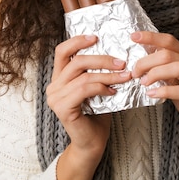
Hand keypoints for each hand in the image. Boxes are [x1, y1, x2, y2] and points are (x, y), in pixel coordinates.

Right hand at [46, 35, 131, 159]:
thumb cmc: (96, 115)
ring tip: (125, 76)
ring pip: (83, 76)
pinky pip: (85, 90)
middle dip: (102, 59)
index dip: (77, 41)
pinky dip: (102, 88)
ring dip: (108, 74)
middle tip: (122, 61)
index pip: (62, 51)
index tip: (96, 37)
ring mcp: (55, 98)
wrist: (92, 143)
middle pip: (76, 61)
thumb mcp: (96, 88)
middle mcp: (53, 86)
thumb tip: (117, 54)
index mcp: (59, 77)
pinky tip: (114, 92)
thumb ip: (97, 72)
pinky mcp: (63, 108)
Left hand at [130, 31, 178, 143]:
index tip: (134, 36)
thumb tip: (142, 62)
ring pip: (178, 67)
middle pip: (169, 54)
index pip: (170, 41)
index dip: (151, 37)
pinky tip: (152, 94)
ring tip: (144, 82)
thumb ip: (164, 70)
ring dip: (156, 73)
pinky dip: (164, 91)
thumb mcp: (175, 81)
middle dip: (147, 61)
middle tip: (136, 72)